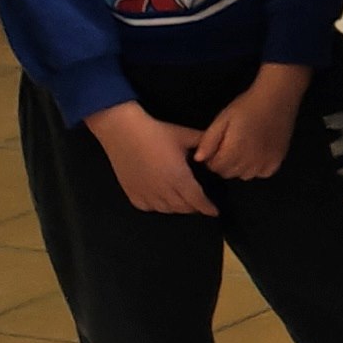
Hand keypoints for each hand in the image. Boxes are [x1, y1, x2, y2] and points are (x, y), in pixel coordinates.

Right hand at [88, 101, 214, 215]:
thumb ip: (204, 144)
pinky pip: (148, 207)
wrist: (121, 130)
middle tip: (202, 205)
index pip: (197, 200)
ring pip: (166, 209)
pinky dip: (158, 207)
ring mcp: (145, 193)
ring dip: (178, 208)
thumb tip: (220, 149)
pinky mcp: (131, 192)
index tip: (215, 212)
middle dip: (195, 208)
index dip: (207, 208)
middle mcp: (162, 190)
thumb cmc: (155, 132)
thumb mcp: (185, 135)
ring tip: (185, 204)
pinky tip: (162, 202)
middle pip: (183, 207)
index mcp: (179, 178)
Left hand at [187, 62, 311, 182]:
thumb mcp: (222, 119)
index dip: (211, 158)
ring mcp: (267, 161)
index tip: (215, 147)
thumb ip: (209, 141)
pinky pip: (263, 173)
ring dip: (239, 167)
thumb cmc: (246, 106)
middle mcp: (251, 160)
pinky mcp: (278, 159)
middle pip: (229, 173)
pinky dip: (257, 169)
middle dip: (224, 164)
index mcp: (235, 150)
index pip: (215, 167)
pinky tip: (256, 156)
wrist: (277, 98)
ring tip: (242, 150)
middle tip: (228, 147)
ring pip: (245, 175)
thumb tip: (199, 159)